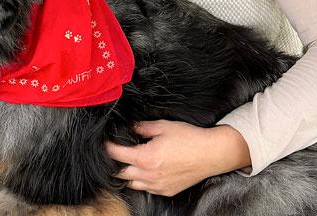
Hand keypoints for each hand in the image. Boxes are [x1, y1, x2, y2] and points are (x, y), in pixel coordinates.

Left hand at [105, 120, 250, 196]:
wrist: (212, 153)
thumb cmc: (188, 138)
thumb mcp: (162, 126)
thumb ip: (141, 127)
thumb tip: (129, 127)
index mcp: (145, 158)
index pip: (116, 154)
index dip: (107, 147)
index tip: (104, 141)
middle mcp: (149, 175)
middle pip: (120, 173)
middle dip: (114, 163)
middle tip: (113, 153)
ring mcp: (158, 186)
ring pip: (132, 184)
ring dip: (127, 174)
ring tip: (127, 162)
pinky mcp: (167, 191)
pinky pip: (147, 188)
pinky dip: (141, 181)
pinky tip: (144, 170)